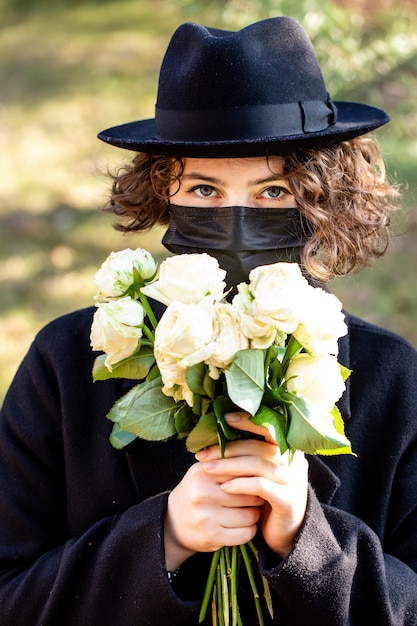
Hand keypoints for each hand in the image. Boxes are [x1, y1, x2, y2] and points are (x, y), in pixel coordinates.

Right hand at [164, 444, 263, 570]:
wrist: (173, 523)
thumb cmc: (196, 492)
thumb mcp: (204, 471)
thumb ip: (227, 462)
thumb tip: (261, 453)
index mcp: (203, 473)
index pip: (242, 471)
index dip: (254, 477)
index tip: (258, 480)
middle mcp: (202, 494)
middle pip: (250, 494)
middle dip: (257, 497)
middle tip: (255, 498)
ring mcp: (206, 517)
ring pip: (250, 515)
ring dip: (254, 515)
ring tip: (248, 511)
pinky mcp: (212, 537)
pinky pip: (245, 534)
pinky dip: (249, 531)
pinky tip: (242, 526)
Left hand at [198, 412, 308, 558]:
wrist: (282, 533)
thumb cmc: (264, 498)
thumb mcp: (257, 472)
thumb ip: (247, 453)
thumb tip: (219, 432)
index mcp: (288, 449)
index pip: (269, 428)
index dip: (248, 422)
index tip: (224, 419)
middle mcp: (294, 461)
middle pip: (258, 447)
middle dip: (228, 449)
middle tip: (203, 455)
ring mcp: (294, 480)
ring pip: (258, 465)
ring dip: (229, 466)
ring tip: (207, 469)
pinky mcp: (288, 500)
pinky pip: (262, 487)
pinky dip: (241, 485)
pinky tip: (224, 487)